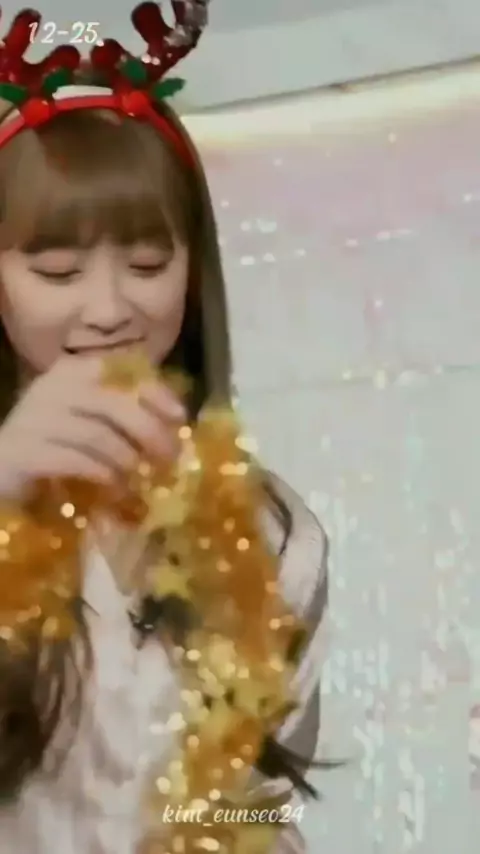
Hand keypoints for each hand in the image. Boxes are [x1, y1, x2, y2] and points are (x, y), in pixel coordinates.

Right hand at [0, 356, 184, 501]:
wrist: (2, 472)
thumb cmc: (52, 446)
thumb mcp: (89, 421)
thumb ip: (122, 415)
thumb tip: (174, 425)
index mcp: (69, 373)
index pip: (120, 371)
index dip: (155, 391)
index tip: (179, 416)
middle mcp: (50, 389)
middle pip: (114, 403)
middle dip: (149, 431)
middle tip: (169, 458)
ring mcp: (34, 419)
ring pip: (98, 434)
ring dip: (127, 459)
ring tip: (138, 478)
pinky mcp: (24, 452)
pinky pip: (76, 461)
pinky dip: (104, 476)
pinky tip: (116, 490)